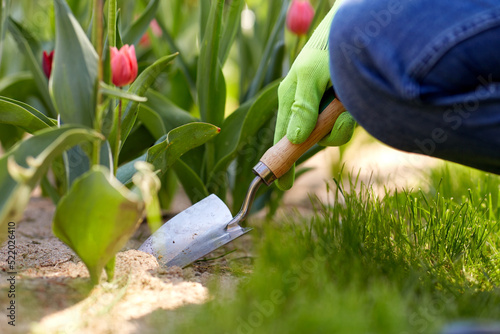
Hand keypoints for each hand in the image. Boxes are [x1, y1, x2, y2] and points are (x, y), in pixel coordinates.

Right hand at [274, 50, 355, 190]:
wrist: (359, 31)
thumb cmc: (327, 48)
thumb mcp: (310, 75)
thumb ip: (302, 107)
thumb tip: (294, 139)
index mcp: (291, 100)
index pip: (283, 137)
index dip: (283, 161)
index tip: (281, 183)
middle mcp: (308, 109)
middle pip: (311, 140)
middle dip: (324, 134)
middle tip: (337, 118)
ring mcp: (328, 111)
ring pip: (332, 135)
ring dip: (341, 124)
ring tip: (346, 101)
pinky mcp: (346, 110)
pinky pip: (347, 126)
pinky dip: (352, 117)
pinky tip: (352, 101)